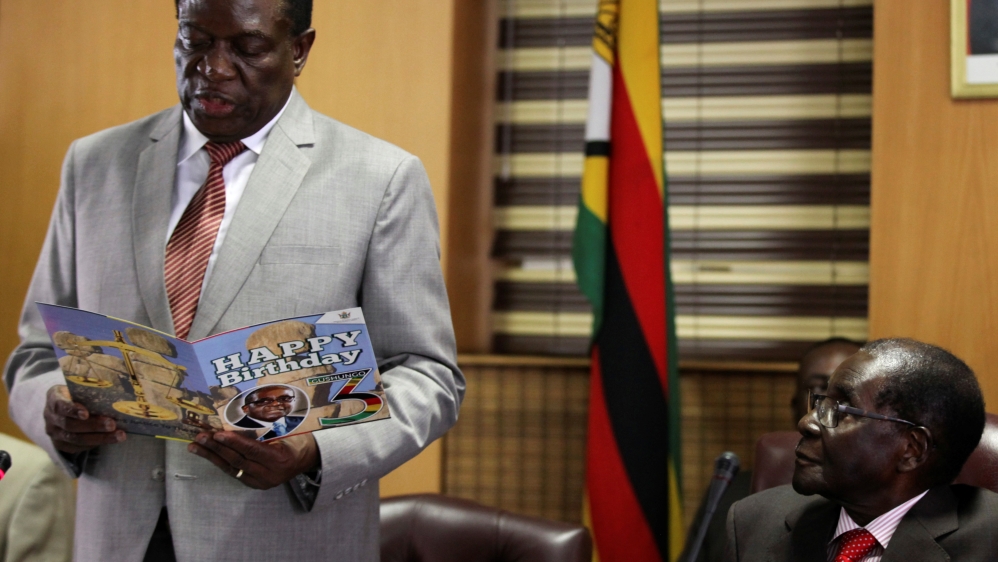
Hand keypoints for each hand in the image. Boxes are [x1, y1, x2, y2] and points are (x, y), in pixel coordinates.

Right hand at [44, 385, 124, 453]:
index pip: (59, 405)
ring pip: (75, 439)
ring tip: (119, 435)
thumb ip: (93, 389)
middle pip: (69, 425)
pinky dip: (96, 444)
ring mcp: (54, 432)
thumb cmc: (79, 393)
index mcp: (54, 397)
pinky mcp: (60, 444)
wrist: (67, 407)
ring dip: (99, 438)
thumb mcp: (82, 387)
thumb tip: (119, 391)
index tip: (86, 414)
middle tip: (112, 425)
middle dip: (93, 426)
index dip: (72, 410)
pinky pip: (77, 447)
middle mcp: (50, 416)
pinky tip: (111, 440)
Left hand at [187, 431, 318, 489]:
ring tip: (195, 446)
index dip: (234, 442)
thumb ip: (264, 432)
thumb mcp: (286, 433)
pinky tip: (208, 454)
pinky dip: (220, 462)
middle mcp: (269, 474)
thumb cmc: (295, 440)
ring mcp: (261, 482)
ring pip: (232, 468)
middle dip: (217, 448)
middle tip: (201, 437)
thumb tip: (236, 422)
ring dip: (212, 456)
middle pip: (238, 460)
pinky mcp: (255, 484)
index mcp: (280, 459)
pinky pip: (234, 472)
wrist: (306, 460)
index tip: (217, 433)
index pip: (252, 450)